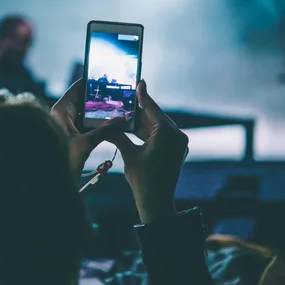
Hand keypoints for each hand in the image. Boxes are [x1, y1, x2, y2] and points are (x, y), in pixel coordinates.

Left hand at [51, 78, 127, 181]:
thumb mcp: (84, 144)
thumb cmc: (61, 161)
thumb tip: (123, 119)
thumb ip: (105, 131)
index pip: (77, 88)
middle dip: (101, 97)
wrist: (49, 182)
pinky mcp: (72, 136)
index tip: (107, 76)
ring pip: (87, 113)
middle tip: (119, 92)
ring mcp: (67, 126)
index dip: (91, 81)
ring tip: (119, 106)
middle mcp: (63, 115)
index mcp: (61, 111)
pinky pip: (87, 125)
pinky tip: (113, 123)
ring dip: (101, 112)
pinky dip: (99, 123)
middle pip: (84, 99)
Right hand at [106, 80, 188, 222]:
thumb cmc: (143, 180)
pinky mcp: (175, 151)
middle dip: (140, 109)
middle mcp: (177, 136)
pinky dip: (148, 132)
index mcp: (168, 134)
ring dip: (143, 121)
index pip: (153, 109)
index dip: (143, 96)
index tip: (139, 82)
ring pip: (157, 126)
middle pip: (156, 117)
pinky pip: (161, 136)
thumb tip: (106, 124)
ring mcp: (178, 144)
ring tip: (126, 112)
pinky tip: (133, 127)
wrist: (156, 202)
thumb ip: (119, 135)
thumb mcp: (129, 154)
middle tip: (127, 97)